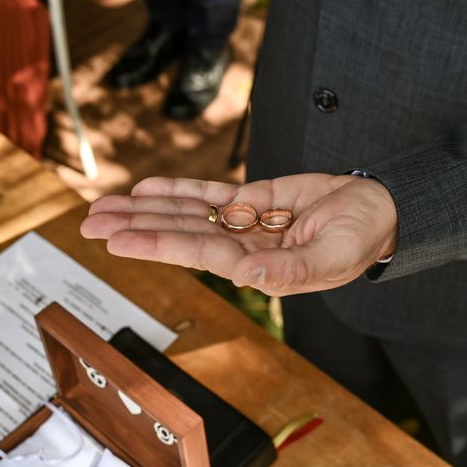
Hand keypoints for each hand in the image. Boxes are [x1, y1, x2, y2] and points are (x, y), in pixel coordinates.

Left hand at [80, 174, 397, 296]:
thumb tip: (249, 277)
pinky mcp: (256, 199)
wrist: (376, 210)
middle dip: (137, 227)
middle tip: (90, 221)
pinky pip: (213, 195)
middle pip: (181, 233)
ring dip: (149, 208)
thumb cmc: (362, 237)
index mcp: (260, 266)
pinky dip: (181, 190)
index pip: (199, 253)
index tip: (117, 239)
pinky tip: (149, 189)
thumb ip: (293, 271)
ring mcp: (247, 223)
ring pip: (189, 213)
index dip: (157, 244)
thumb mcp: (334, 257)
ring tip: (107, 204)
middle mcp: (245, 247)